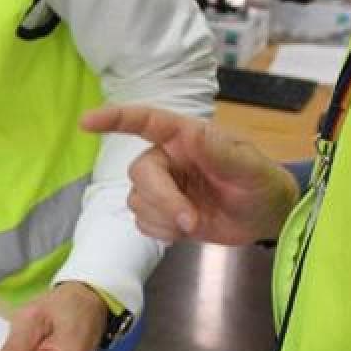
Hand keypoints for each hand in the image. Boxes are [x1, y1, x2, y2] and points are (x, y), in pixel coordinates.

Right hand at [81, 105, 299, 245]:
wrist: (264, 217)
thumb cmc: (260, 181)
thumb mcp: (249, 167)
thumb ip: (221, 152)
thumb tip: (194, 134)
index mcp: (185, 137)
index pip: (146, 121)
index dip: (114, 118)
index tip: (86, 122)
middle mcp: (167, 158)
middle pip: (139, 173)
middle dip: (161, 199)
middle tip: (190, 221)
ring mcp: (163, 186)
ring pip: (137, 200)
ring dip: (163, 218)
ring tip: (194, 223)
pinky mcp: (162, 213)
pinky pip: (141, 222)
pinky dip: (161, 231)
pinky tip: (184, 231)